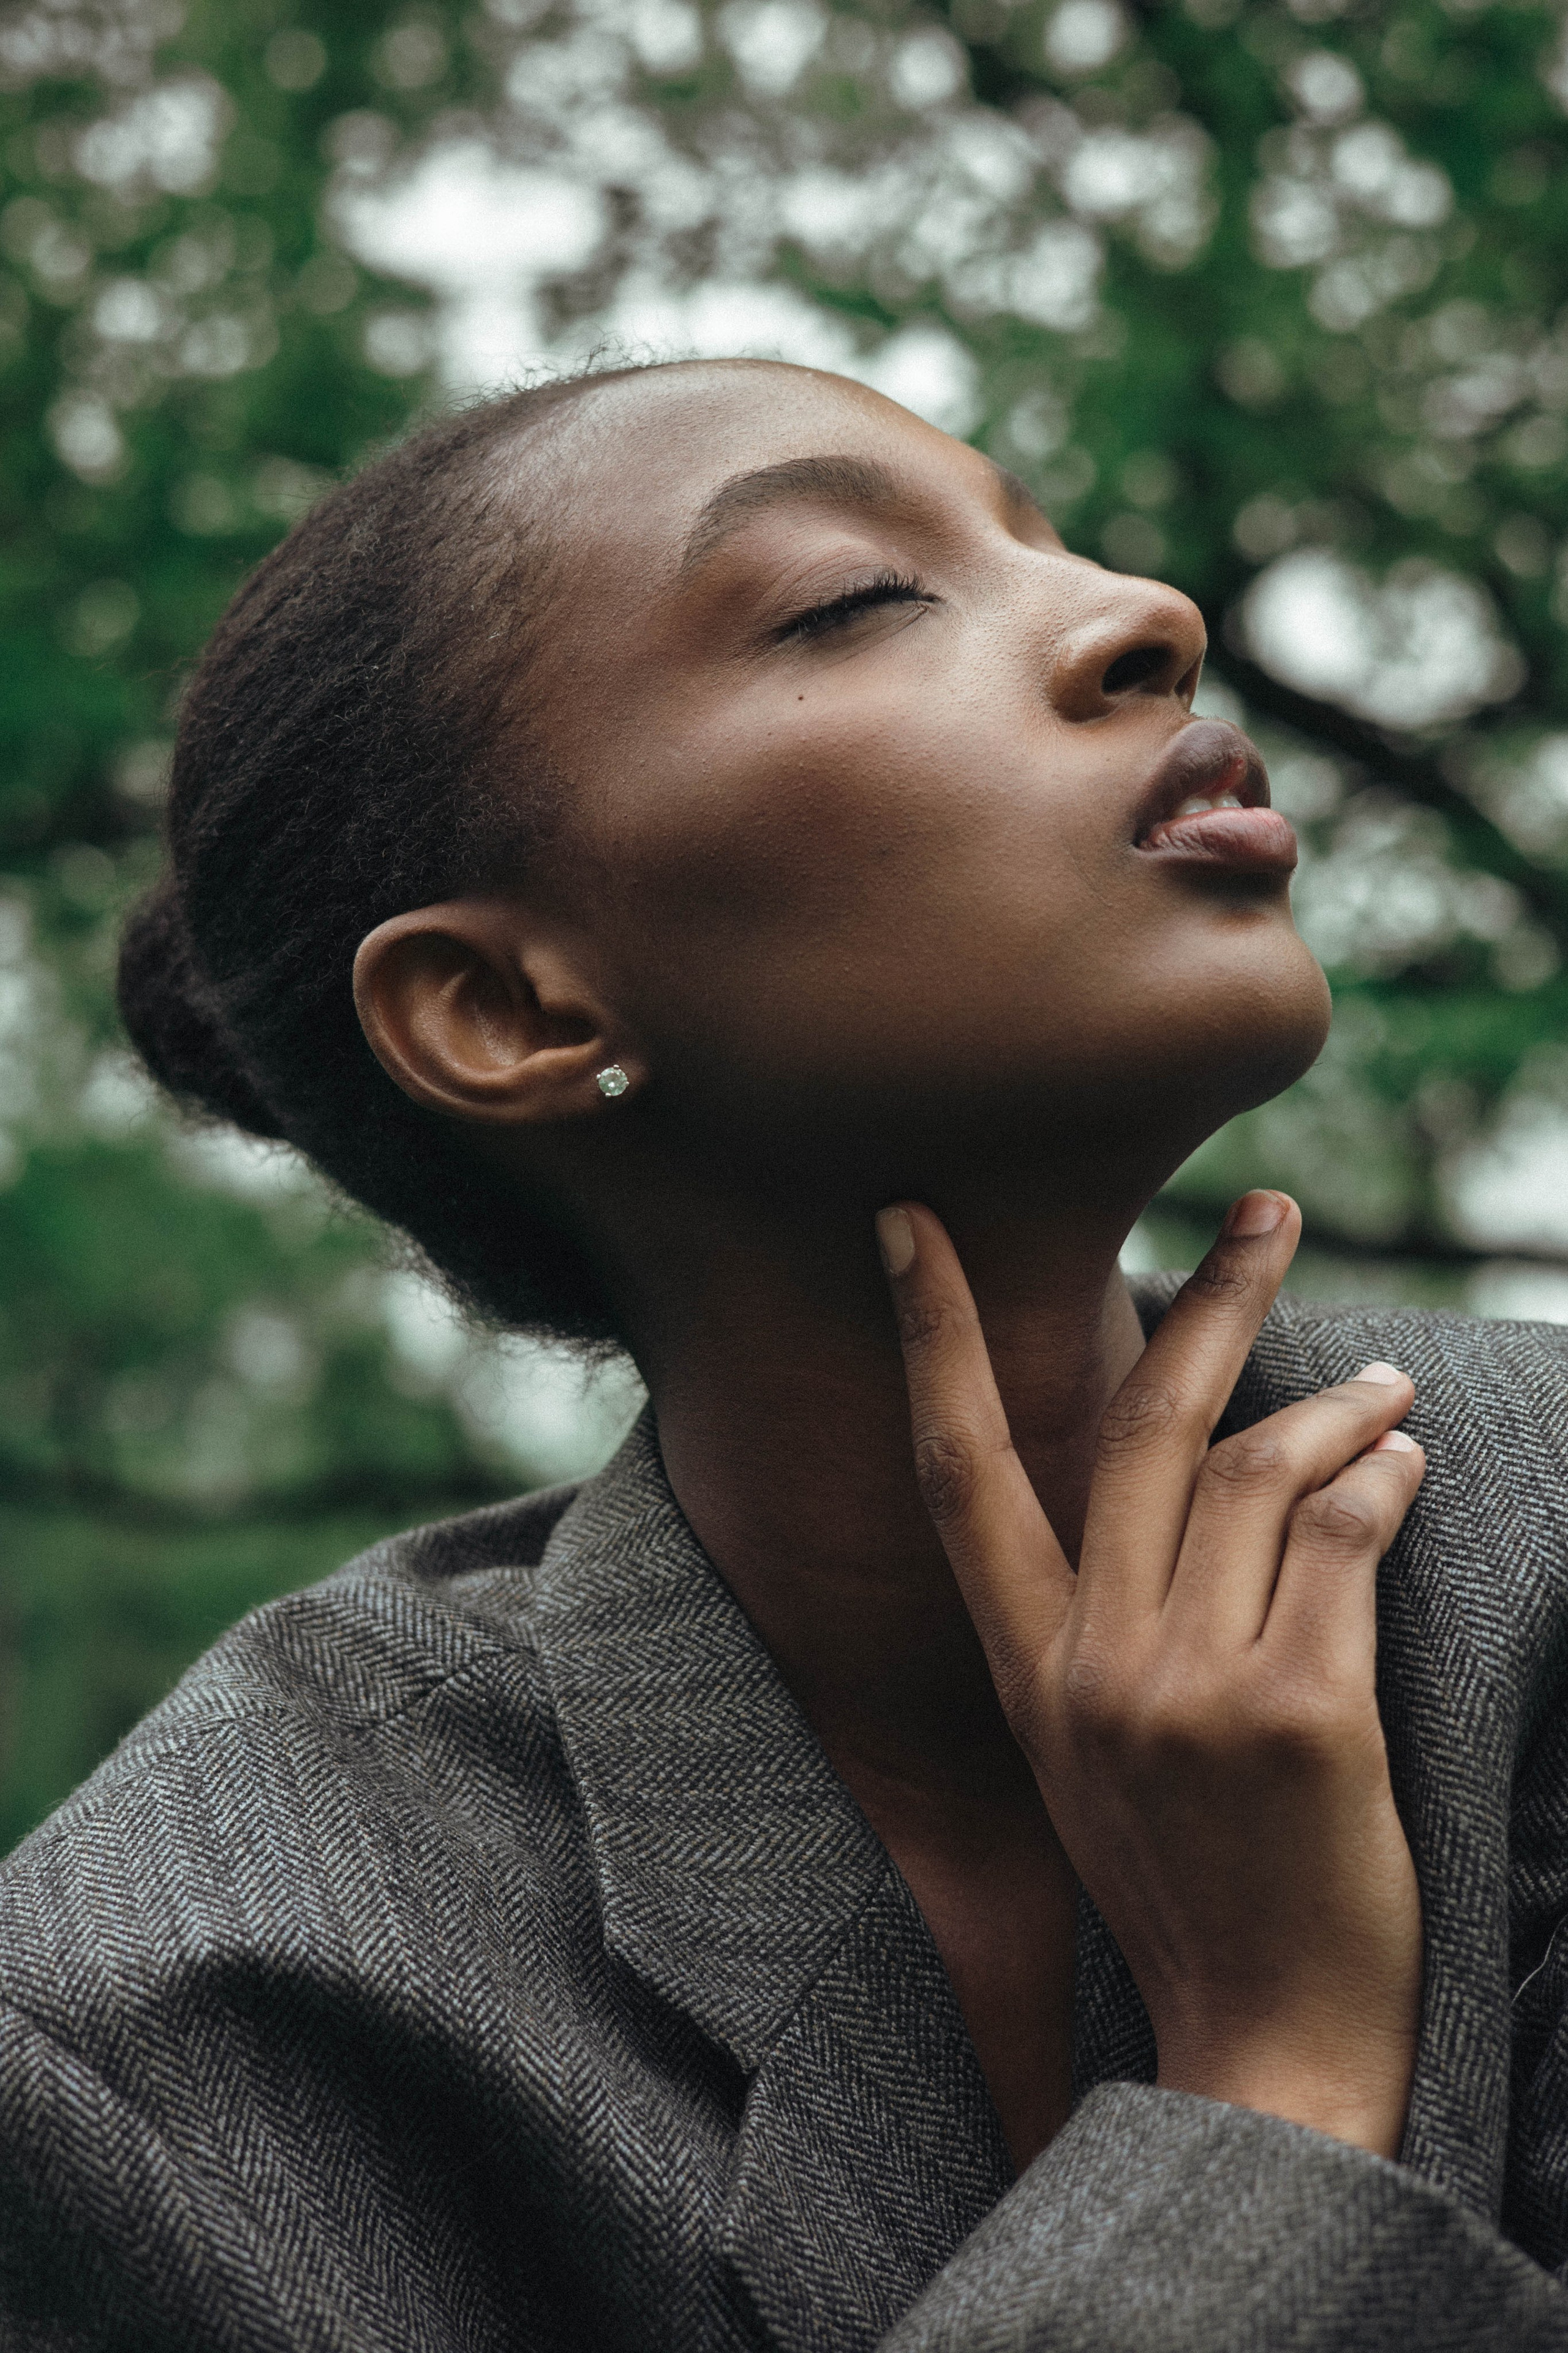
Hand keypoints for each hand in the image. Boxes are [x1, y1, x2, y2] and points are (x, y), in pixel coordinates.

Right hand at [876, 1191, 1424, 2159]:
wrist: (1265, 2046)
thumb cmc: (1192, 1884)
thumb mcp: (1101, 1746)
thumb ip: (1121, 1609)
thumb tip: (1202, 1456)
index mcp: (1031, 1671)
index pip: (957, 1470)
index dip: (931, 1336)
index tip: (913, 1225)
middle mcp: (1094, 1666)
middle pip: (1141, 1426)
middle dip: (1207, 1296)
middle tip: (1267, 1207)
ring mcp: (1190, 1688)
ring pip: (1264, 1471)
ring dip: (1341, 1407)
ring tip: (1387, 1391)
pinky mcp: (1299, 1711)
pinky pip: (1348, 1538)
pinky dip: (1388, 1480)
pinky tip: (1408, 1465)